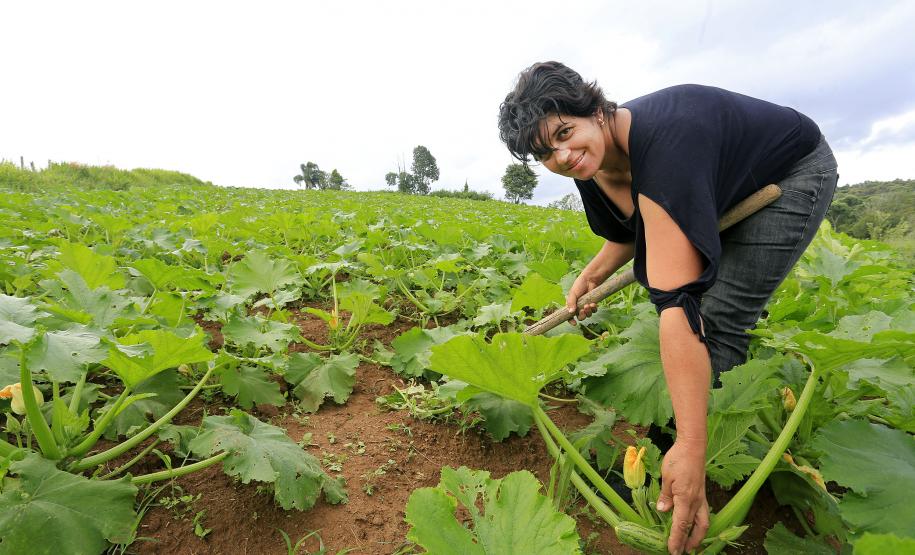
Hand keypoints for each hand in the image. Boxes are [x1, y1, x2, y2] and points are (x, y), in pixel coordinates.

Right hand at [566, 271, 600, 324]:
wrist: (590, 279)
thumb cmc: (579, 285)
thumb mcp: (572, 293)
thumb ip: (571, 302)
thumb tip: (570, 312)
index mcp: (571, 305)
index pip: (569, 316)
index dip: (571, 321)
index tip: (574, 323)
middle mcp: (578, 307)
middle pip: (580, 317)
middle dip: (582, 315)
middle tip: (583, 310)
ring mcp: (586, 306)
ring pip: (588, 315)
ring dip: (588, 312)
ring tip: (588, 305)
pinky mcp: (593, 304)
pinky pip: (594, 311)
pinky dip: (593, 309)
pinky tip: (593, 304)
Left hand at [656, 438, 709, 553]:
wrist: (693, 446)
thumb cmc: (678, 459)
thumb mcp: (667, 476)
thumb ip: (665, 495)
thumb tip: (662, 510)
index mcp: (686, 498)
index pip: (681, 525)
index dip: (676, 539)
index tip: (672, 550)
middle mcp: (696, 501)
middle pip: (696, 528)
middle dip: (690, 542)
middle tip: (682, 552)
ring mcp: (701, 498)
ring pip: (703, 523)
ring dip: (698, 535)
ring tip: (691, 544)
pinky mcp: (702, 494)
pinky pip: (703, 514)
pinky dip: (699, 524)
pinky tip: (693, 526)